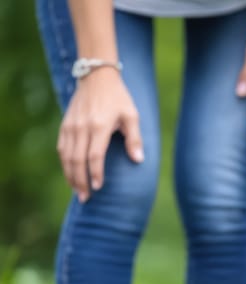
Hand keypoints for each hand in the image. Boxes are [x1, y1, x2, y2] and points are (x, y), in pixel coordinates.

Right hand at [57, 68, 142, 201]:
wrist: (95, 77)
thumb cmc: (118, 98)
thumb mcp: (132, 115)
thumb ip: (135, 139)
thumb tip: (139, 160)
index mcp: (99, 126)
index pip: (94, 155)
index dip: (95, 172)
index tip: (98, 187)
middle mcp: (81, 127)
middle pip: (77, 160)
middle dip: (80, 181)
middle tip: (85, 198)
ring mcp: (70, 126)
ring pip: (66, 156)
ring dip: (70, 175)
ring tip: (77, 191)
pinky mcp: (65, 125)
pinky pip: (61, 148)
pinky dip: (64, 164)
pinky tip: (70, 175)